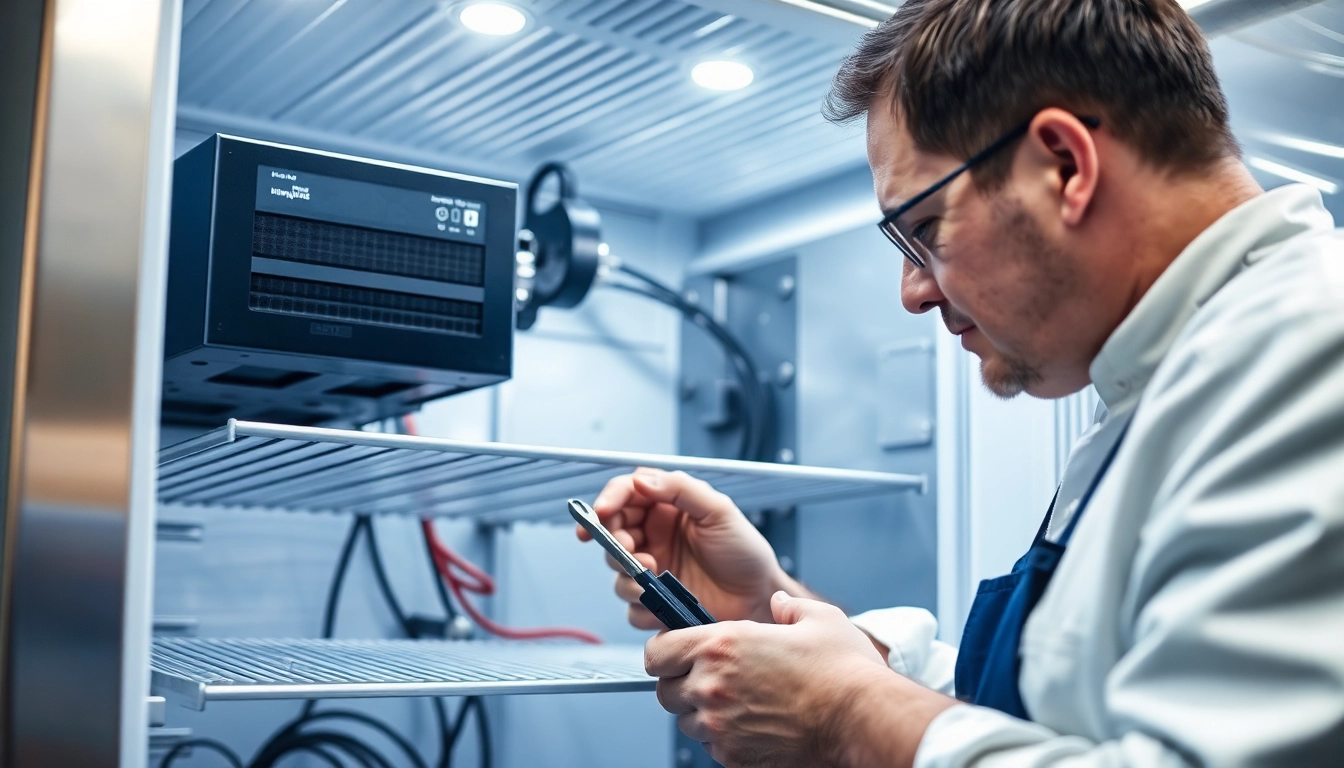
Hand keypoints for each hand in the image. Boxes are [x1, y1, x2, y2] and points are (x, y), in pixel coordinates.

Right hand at [577, 468, 795, 626]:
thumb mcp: (719, 510)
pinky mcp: (655, 602)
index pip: (624, 494)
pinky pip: (632, 607)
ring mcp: (652, 569)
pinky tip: (663, 606)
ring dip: (628, 578)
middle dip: (614, 544)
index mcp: (665, 508)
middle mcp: (653, 536)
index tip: (601, 513)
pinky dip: (642, 608)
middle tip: (631, 552)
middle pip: (612, 533)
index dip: (607, 500)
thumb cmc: (744, 550)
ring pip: (617, 572)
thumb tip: (640, 480)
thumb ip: (680, 489)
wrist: (758, 596)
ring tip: (654, 580)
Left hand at [645, 592, 897, 766]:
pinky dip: (724, 738)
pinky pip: (712, 747)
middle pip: (666, 691)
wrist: (862, 720)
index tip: (677, 652)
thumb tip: (778, 602)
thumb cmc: (844, 672)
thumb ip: (789, 606)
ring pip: (687, 722)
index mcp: (722, 646)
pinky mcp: (735, 756)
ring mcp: (721, 726)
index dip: (665, 652)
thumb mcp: (819, 618)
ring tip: (738, 703)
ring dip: (703, 713)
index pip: (657, 652)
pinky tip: (753, 725)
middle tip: (711, 679)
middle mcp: (712, 686)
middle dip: (682, 684)